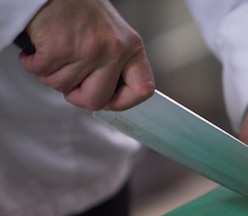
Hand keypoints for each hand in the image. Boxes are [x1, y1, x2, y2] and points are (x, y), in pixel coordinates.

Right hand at [18, 0, 154, 109]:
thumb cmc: (78, 8)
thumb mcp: (112, 35)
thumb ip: (115, 65)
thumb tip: (109, 96)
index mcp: (132, 48)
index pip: (142, 90)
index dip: (122, 101)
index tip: (108, 100)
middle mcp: (115, 50)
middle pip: (97, 100)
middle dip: (77, 95)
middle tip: (69, 80)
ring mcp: (89, 51)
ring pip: (64, 87)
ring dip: (51, 75)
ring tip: (54, 54)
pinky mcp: (60, 49)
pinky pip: (42, 73)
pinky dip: (33, 64)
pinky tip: (38, 50)